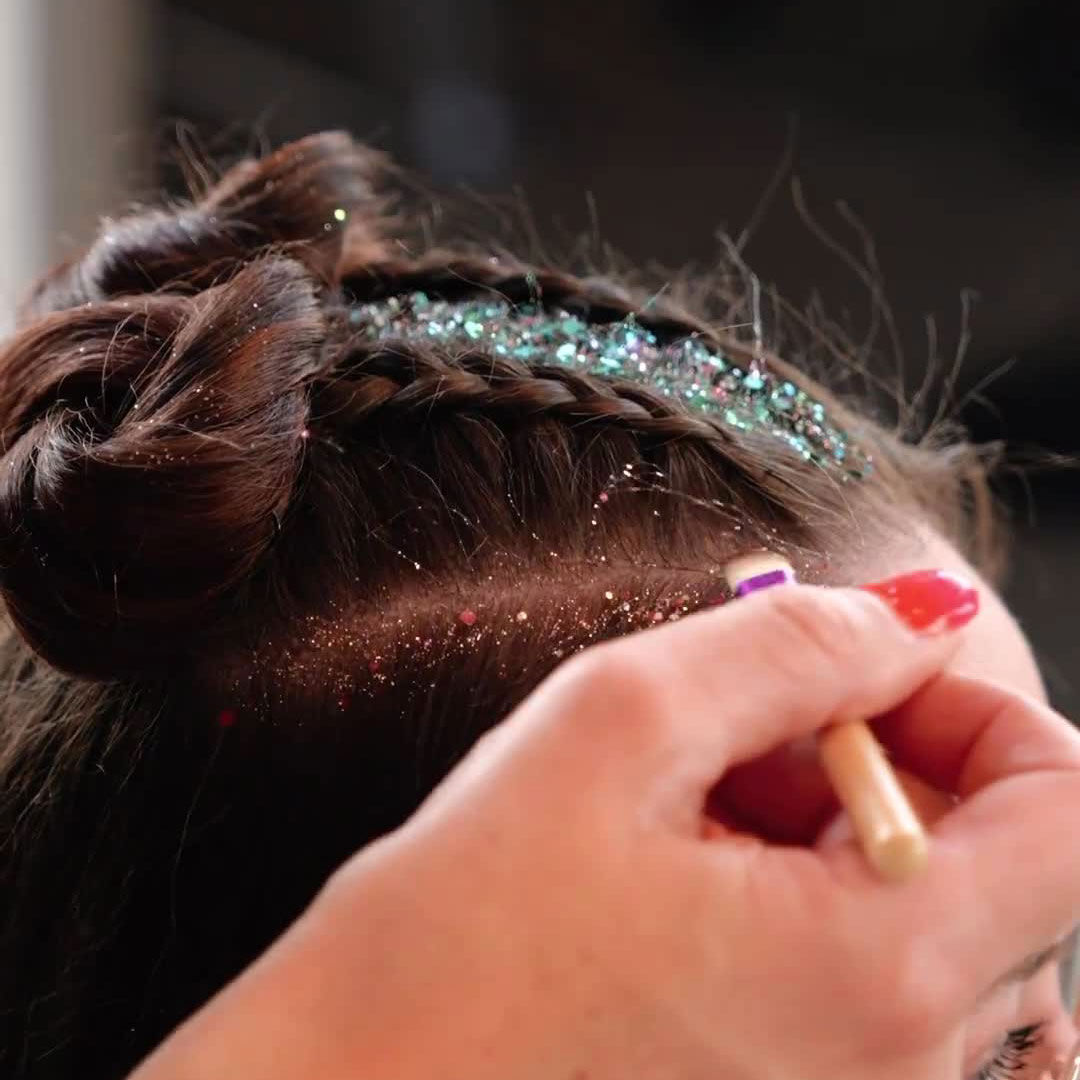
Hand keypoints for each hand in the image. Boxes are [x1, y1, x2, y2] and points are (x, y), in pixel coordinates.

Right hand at [130, 581, 1079, 1079]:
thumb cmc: (463, 925)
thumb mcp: (621, 723)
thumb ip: (797, 643)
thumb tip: (920, 609)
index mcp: (877, 975)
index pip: (1074, 806)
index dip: (979, 704)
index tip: (861, 673)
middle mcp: (904, 1066)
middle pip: (1006, 854)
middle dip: (891, 753)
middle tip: (746, 732)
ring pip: (933, 904)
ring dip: (840, 816)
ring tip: (697, 803)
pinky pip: (876, 967)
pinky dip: (811, 883)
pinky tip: (694, 866)